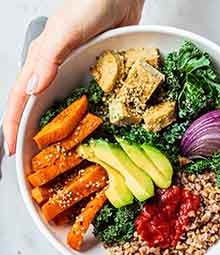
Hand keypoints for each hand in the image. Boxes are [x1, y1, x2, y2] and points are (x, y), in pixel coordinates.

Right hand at [3, 0, 143, 154]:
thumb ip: (48, 58)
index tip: (12, 151)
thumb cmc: (90, 3)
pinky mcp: (92, 73)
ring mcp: (74, 73)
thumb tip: (34, 89)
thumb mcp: (65, 30)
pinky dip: (80, 115)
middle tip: (34, 158)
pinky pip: (82, 99)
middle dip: (33, 132)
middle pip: (38, 107)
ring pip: (59, 106)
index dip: (13, 126)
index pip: (21, 99)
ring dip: (58, 128)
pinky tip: (87, 127)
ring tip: (60, 150)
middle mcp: (55, 70)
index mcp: (41, 61)